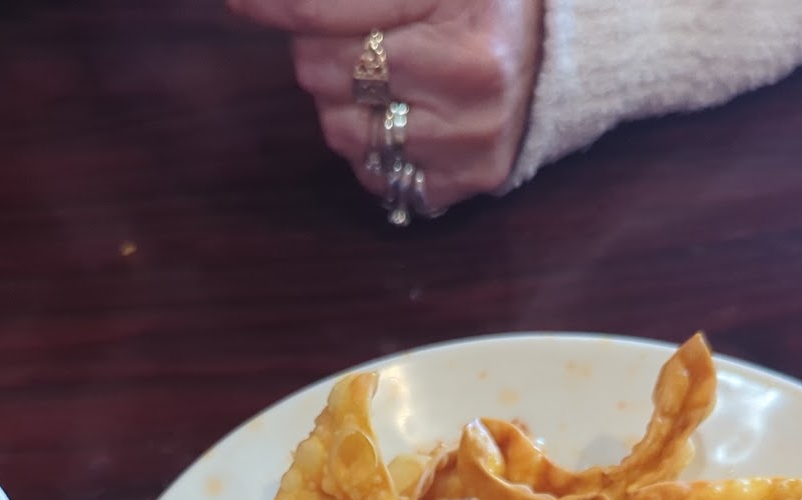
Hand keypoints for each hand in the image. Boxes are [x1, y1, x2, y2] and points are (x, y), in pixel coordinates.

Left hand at [228, 0, 544, 211]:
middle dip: (323, 46)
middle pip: (322, 68)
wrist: (560, 53)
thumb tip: (267, 2)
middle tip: (363, 32)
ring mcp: (471, 136)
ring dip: (343, 99)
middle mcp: (472, 73)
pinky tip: (405, 112)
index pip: (322, 9)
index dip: (273, 4)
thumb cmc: (479, 1)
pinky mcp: (467, 180)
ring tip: (388, 73)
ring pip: (338, 127)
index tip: (242, 4)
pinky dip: (373, 144)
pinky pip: (373, 173)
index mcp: (463, 3)